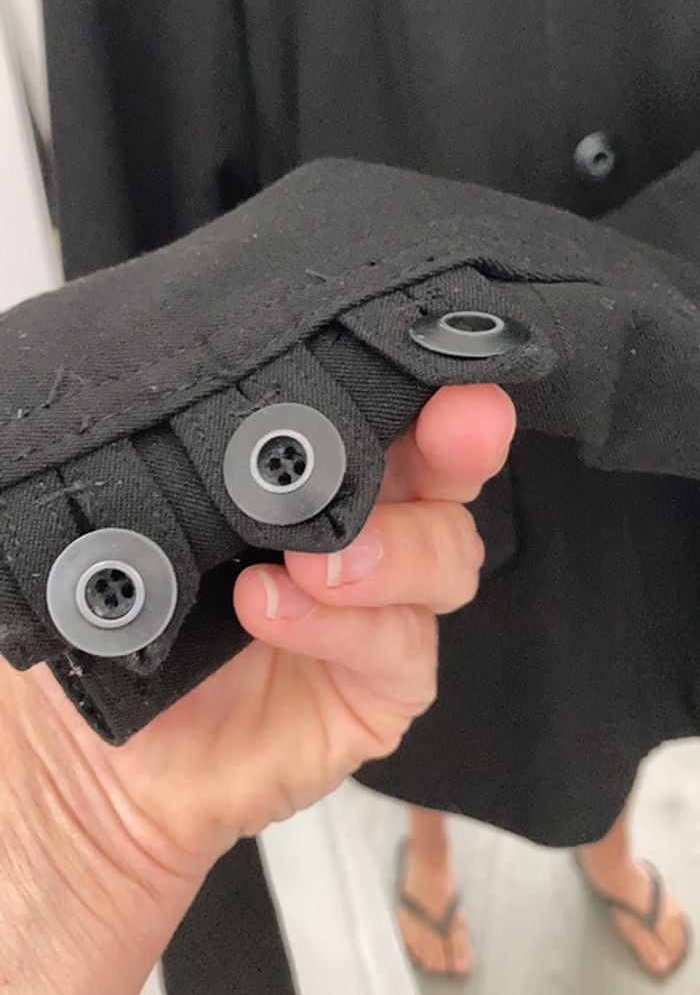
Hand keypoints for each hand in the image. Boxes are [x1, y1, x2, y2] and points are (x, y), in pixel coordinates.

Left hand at [1, 384, 513, 994]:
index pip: (397, 415)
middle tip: (450, 430)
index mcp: (328, 472)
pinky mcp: (384, 688)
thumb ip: (216, 462)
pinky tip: (271, 611)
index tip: (444, 379)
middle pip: (451, 472)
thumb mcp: (166, 517)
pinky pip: (400, 647)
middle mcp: (374, 531)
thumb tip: (245, 406)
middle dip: (459, 443)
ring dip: (392, 548)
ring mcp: (387, 610)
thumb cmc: (136, 612)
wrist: (106, 747)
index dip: (431, 388)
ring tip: (312, 560)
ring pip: (449, 556)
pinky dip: (343, 624)